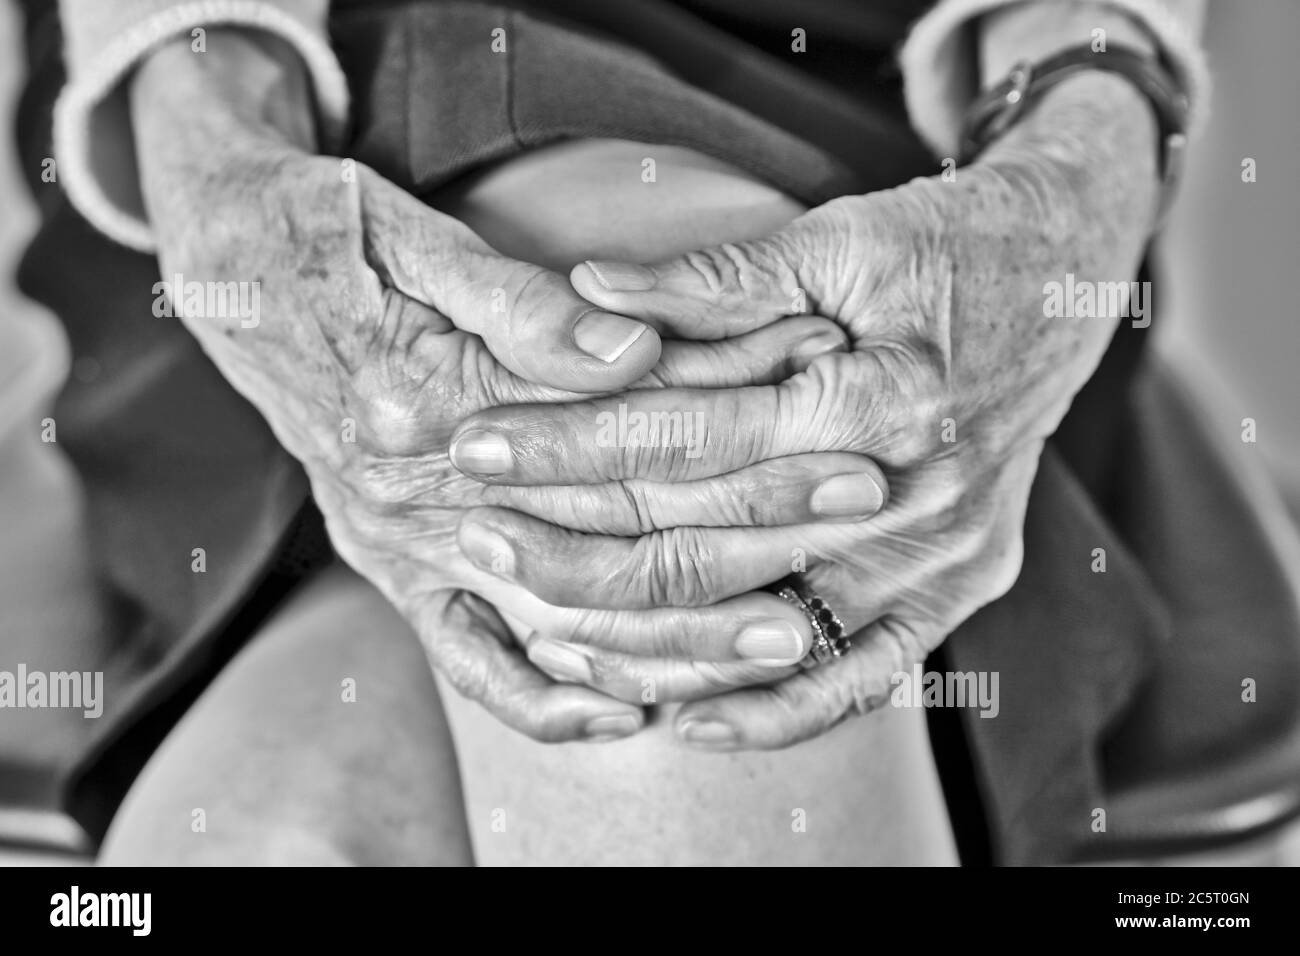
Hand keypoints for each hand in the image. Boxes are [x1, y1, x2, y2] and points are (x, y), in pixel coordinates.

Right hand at [127, 30, 880, 739]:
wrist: (230, 278)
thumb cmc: (326, 239)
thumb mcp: (410, 237)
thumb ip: (516, 304)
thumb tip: (629, 351)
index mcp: (425, 393)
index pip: (603, 423)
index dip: (723, 414)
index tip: (824, 391)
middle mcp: (416, 488)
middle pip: (604, 527)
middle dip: (741, 525)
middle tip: (853, 506)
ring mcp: (405, 543)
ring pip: (560, 616)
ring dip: (677, 636)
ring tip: (788, 638)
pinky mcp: (398, 573)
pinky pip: (469, 663)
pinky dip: (544, 701)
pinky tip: (624, 718)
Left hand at [447, 71, 1159, 746]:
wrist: (1062, 283)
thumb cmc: (943, 250)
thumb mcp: (838, 238)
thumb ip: (716, 280)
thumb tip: (588, 294)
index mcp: (884, 392)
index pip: (690, 433)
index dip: (573, 441)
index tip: (481, 442)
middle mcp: (918, 493)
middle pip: (711, 540)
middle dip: (576, 542)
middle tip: (473, 534)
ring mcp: (944, 557)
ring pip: (763, 627)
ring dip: (643, 636)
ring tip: (537, 625)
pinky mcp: (959, 590)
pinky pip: (860, 678)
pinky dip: (771, 711)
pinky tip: (686, 721)